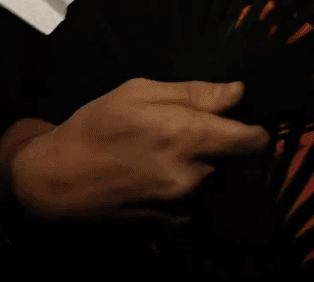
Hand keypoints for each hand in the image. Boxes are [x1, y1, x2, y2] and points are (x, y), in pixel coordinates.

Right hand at [9, 77, 269, 221]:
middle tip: (195, 129)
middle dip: (222, 144)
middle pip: (232, 160)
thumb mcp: (140, 92)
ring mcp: (179, 203)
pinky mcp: (168, 222)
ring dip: (203, 164)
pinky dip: (187, 186)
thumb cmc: (96, 125)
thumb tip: (238, 92)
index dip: (256, 130)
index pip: (250, 140)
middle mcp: (190, 174)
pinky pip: (194, 199)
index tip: (249, 120)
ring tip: (169, 148)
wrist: (57, 180)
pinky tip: (158, 171)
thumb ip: (194, 93)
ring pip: (212, 178)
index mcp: (185, 135)